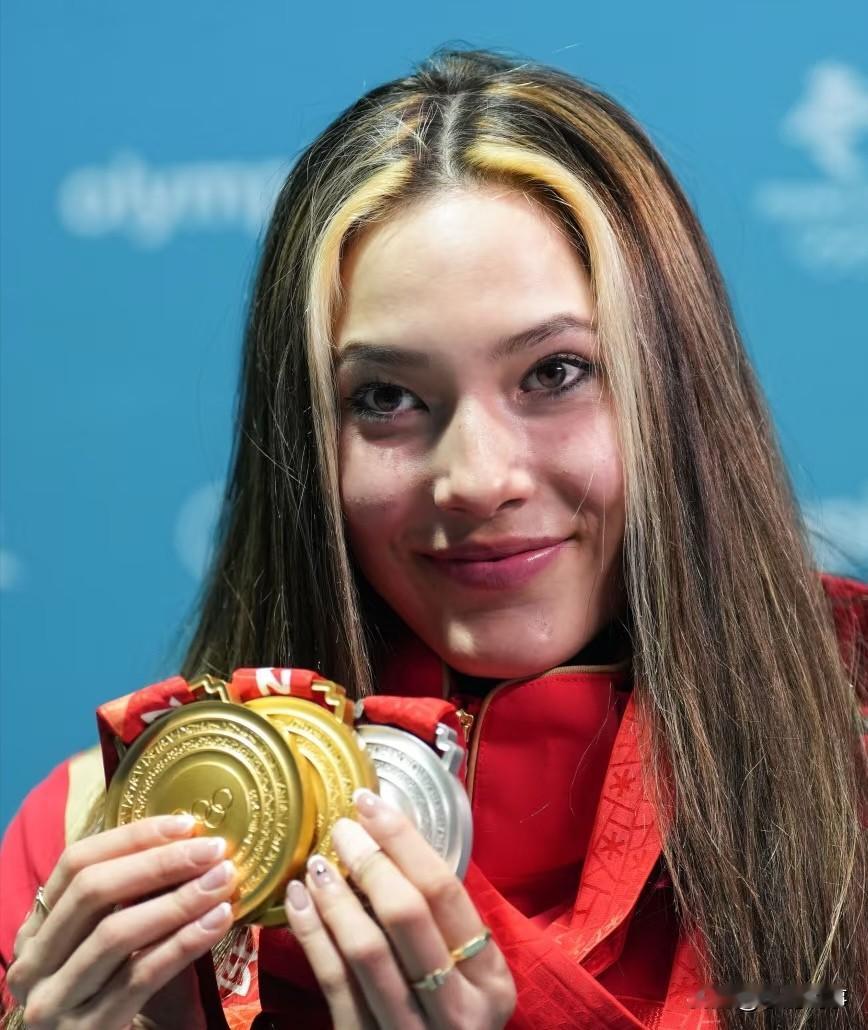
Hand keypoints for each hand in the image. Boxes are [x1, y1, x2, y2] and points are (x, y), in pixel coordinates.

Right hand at [6, 815, 235, 1028]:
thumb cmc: (116, 991)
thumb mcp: (110, 939)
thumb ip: (131, 896)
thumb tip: (188, 840)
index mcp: (36, 928)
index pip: (77, 862)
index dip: (131, 837)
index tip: (187, 824)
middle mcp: (33, 963)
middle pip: (94, 892)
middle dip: (160, 864)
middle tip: (214, 849)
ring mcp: (53, 1001)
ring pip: (116, 933)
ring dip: (178, 901)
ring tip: (222, 881)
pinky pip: (140, 976)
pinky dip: (183, 944)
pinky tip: (218, 922)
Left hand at [284, 790, 515, 1028]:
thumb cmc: (447, 1014)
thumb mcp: (467, 976)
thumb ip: (440, 924)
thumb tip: (387, 838)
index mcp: (491, 979)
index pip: (444, 891)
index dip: (403, 840)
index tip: (371, 804)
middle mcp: (458, 1008)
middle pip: (407, 915)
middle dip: (369, 861)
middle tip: (341, 829)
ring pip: (366, 950)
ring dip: (335, 897)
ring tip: (316, 863)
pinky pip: (334, 981)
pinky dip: (312, 933)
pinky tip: (297, 902)